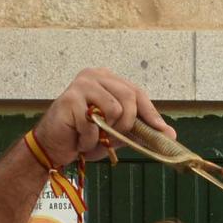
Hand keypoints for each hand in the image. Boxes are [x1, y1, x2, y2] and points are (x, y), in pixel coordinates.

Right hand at [30, 68, 174, 166]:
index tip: (163, 132)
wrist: (52, 146)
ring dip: (106, 133)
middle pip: (129, 98)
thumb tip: (170, 135)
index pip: (137, 92)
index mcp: (108, 79)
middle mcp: (95, 76)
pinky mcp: (70, 99)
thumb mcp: (117, 133)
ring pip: (114, 109)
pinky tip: (79, 139)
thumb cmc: (84, 136)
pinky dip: (89, 140)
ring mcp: (81, 85)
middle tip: (112, 138)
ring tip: (92, 137)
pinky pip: (93, 124)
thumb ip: (140, 130)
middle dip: (126, 125)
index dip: (151, 113)